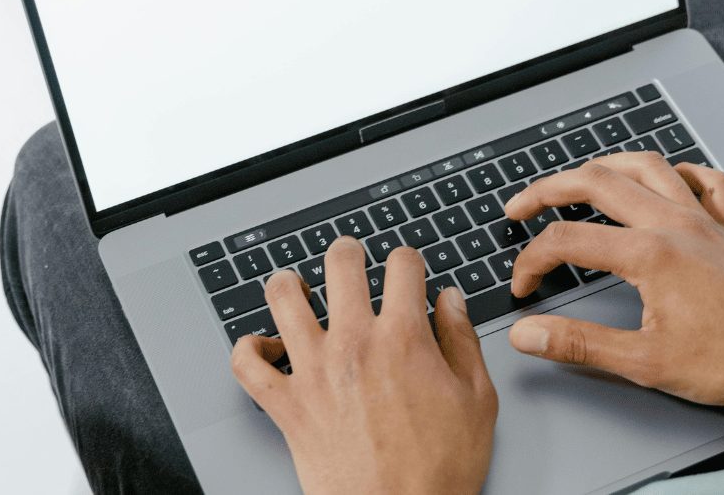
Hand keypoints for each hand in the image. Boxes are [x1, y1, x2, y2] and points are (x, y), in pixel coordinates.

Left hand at [230, 237, 497, 494]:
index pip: (402, 265)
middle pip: (340, 264)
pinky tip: (264, 345)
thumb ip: (463, 341)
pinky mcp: (285, 405)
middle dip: (348, 252)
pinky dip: (248, 348)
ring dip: (290, 284)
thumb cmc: (437, 471)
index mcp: (403, 337)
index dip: (408, 260)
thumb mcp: (476, 401)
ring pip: (282, 298)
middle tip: (351, 257)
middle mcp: (353, 343)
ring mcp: (313, 371)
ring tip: (299, 286)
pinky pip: (246, 364)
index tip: (408, 268)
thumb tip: (450, 301)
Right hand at [502, 153, 723, 492]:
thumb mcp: (645, 363)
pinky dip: (678, 172)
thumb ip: (579, 345)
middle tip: (520, 206)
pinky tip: (666, 181)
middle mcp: (676, 225)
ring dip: (605, 165)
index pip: (567, 241)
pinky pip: (704, 180)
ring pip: (647, 166)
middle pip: (597, 182)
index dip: (532, 262)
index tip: (523, 289)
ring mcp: (706, 221)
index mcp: (650, 255)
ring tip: (579, 177)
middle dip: (548, 189)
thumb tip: (529, 334)